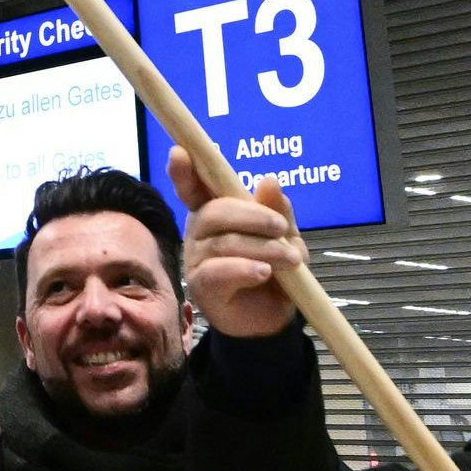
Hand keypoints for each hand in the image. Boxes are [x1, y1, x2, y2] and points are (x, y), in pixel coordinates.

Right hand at [171, 147, 307, 340]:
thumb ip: (278, 212)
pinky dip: (245, 270)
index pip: (194, 187)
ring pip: (224, 243)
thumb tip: (269, 180)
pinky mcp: (202, 287)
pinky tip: (264, 274)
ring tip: (291, 259)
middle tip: (282, 229)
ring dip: (264, 248)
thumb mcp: (286, 238)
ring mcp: (196, 259)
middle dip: (252, 216)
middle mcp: (199, 232)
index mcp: (216, 213)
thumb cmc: (275, 271)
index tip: (179, 152)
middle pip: (215, 212)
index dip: (184, 171)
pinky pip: (218, 271)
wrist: (273, 318)